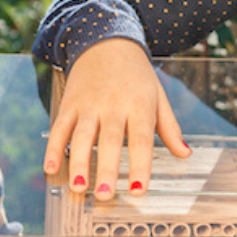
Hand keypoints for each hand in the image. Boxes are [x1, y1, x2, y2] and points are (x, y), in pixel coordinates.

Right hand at [42, 39, 189, 197]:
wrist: (106, 41)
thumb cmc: (136, 75)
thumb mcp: (158, 95)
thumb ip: (170, 127)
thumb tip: (185, 154)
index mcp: (139, 105)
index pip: (141, 139)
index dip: (140, 166)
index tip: (139, 190)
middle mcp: (113, 105)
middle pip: (110, 140)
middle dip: (107, 169)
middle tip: (104, 195)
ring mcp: (89, 104)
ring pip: (82, 136)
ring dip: (79, 162)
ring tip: (78, 186)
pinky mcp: (70, 104)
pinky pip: (59, 128)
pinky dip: (53, 148)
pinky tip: (51, 168)